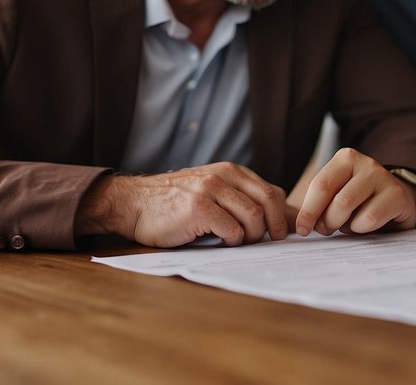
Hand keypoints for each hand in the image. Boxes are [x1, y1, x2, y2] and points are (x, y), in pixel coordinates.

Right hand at [75, 162, 287, 246]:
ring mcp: (210, 190)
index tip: (281, 233)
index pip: (271, 191)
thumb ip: (237, 197)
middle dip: (275, 226)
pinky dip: (233, 241)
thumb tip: (274, 218)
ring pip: (253, 216)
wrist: (134, 203)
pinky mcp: (198, 208)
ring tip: (239, 242)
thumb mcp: (210, 189)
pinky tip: (222, 242)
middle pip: (268, 201)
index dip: (281, 215)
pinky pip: (232, 230)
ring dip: (252, 236)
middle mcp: (223, 176)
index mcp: (231, 171)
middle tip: (270, 242)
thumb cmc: (174, 203)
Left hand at [294, 148, 415, 236]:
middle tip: (327, 230)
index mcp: (346, 159)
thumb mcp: (336, 196)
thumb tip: (296, 225)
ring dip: (344, 225)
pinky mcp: (398, 195)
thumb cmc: (360, 202)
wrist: (396, 201)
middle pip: (336, 199)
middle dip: (327, 222)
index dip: (308, 211)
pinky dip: (362, 229)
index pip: (320, 185)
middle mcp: (366, 163)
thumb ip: (317, 205)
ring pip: (350, 207)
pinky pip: (370, 218)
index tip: (303, 229)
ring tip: (347, 226)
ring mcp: (384, 177)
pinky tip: (366, 226)